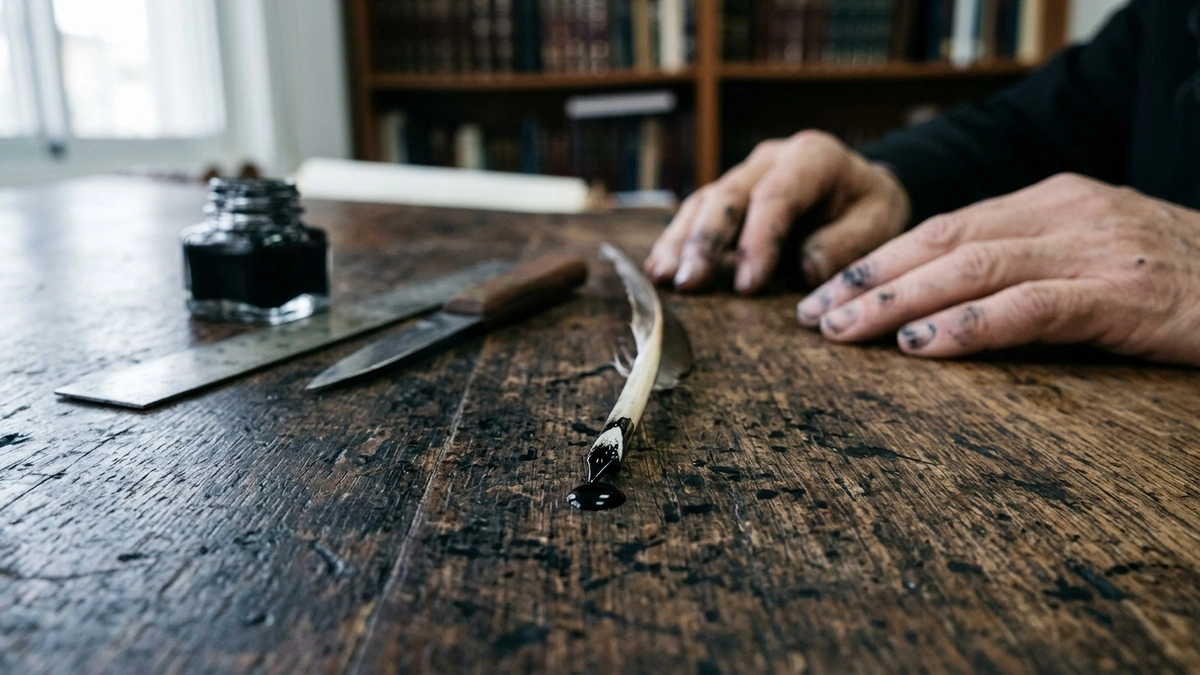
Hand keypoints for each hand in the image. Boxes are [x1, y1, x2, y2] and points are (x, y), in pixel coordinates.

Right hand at [643, 131, 910, 292]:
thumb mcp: (878, 224)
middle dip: (705, 241)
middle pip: (728, 195)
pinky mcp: (730, 195)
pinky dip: (676, 241)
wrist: (863, 189)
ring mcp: (746, 174)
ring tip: (664, 278)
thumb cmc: (870, 208)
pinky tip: (659, 270)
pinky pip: (697, 213)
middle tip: (689, 283)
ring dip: (681, 242)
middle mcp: (771, 159)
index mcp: (813, 157)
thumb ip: (846, 244)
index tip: (747, 286)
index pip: (776, 196)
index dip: (757, 240)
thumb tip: (807, 267)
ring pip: (704, 201)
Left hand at [797, 173, 1199, 364]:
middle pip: (943, 241)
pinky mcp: (1122, 295)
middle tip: (812, 317)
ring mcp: (1094, 249)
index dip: (879, 261)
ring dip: (898, 303)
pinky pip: (1029, 307)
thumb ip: (1024, 261)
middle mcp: (1064, 212)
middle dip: (869, 280)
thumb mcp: (1091, 252)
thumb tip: (940, 298)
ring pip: (972, 268)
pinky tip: (922, 348)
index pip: (944, 225)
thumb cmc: (1173, 278)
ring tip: (843, 333)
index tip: (826, 293)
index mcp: (1050, 199)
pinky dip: (968, 327)